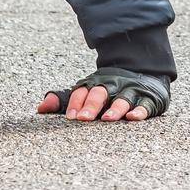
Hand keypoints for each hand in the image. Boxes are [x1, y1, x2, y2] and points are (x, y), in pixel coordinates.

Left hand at [36, 66, 169, 122]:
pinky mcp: (148, 98)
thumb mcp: (86, 93)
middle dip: (92, 105)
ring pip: (122, 99)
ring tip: (108, 119)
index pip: (82, 91)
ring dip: (115, 108)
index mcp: (95, 83)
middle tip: (84, 119)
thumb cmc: (109, 89)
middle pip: (100, 93)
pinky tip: (133, 118)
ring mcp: (131, 91)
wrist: (144, 70)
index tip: (70, 117)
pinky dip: (139, 111)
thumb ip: (64, 100)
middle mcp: (112, 85)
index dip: (75, 103)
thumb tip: (40, 109)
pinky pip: (145, 104)